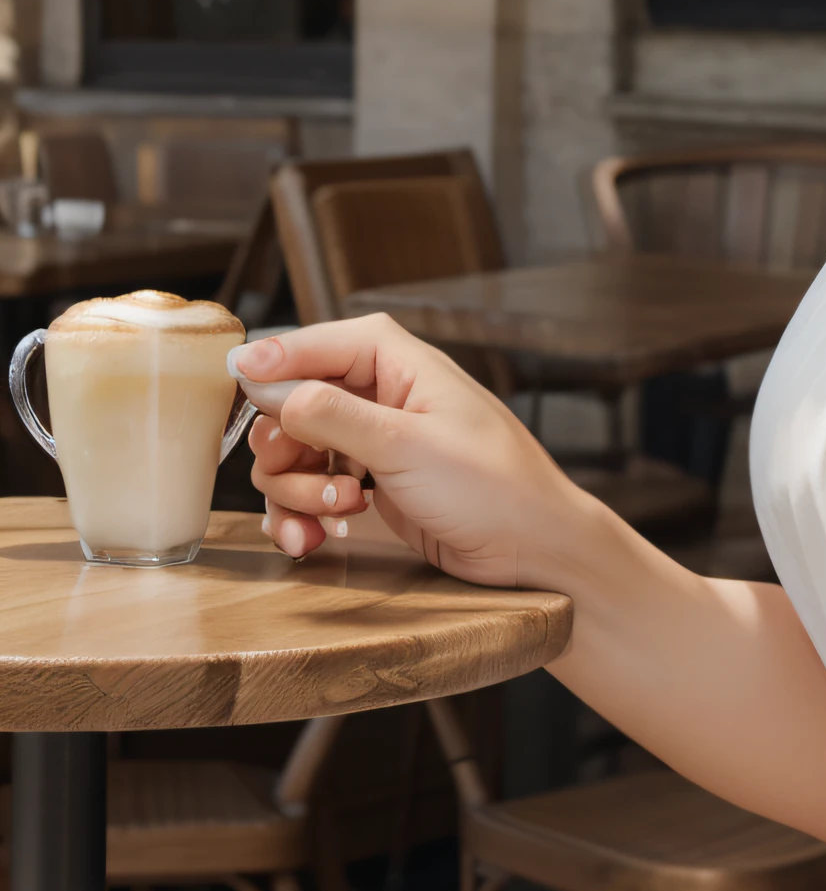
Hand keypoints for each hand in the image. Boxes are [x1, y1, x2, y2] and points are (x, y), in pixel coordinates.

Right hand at [235, 316, 588, 587]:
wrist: (532, 548)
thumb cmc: (490, 485)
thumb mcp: (405, 446)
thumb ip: (330, 414)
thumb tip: (263, 380)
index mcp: (396, 362)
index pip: (315, 342)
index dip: (270, 359)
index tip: (229, 381)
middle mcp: (377, 394)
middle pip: (289, 405)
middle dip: (286, 450)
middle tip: (312, 482)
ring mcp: (370, 442)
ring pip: (290, 454)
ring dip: (295, 491)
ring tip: (335, 516)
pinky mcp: (367, 484)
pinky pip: (307, 491)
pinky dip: (301, 516)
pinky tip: (315, 540)